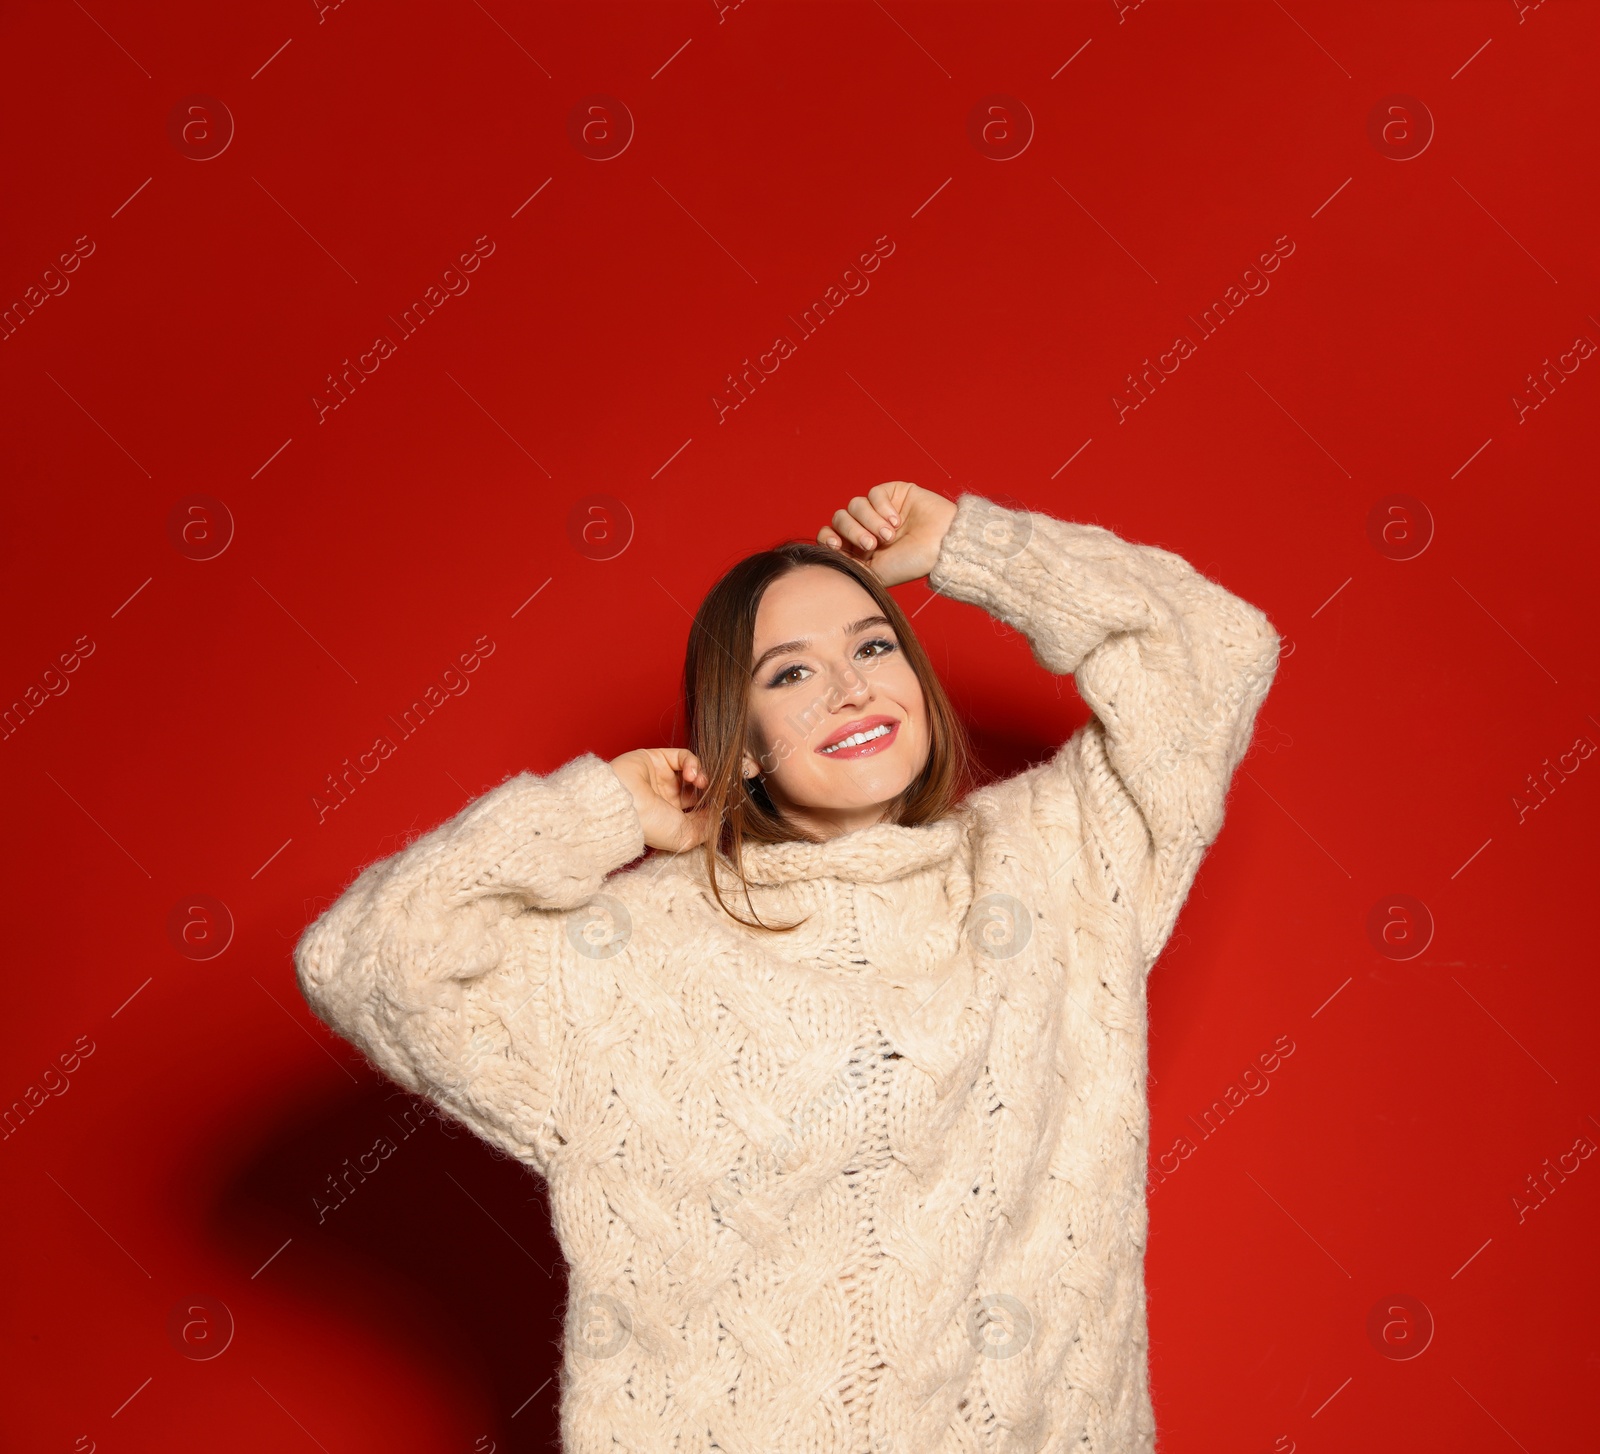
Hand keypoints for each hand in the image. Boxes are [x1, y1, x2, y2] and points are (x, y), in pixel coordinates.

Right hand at [608, 747, 713, 852]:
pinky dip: (693, 763)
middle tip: (715, 792)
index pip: (698, 808)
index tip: (722, 806)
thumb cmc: (651, 825)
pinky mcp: (657, 758)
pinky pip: (683, 756)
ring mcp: (661, 777)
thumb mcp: (685, 836)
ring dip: (702, 775)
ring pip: (692, 771)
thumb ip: (706, 827)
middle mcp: (666, 797)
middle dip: (709, 790)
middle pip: (697, 788)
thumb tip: (719, 816)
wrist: (624, 805)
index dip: (711, 805)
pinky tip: (693, 774)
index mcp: (670, 817)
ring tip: (701, 783)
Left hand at [817, 481, 957, 586]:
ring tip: (890, 534)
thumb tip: (826, 553)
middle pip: (839, 518)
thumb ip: (849, 564)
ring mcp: (879, 510)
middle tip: (873, 544)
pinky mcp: (892, 493)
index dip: (826, 537)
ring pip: (854, 505)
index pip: (829, 536)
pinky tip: (897, 519)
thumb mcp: (874, 572)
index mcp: (859, 549)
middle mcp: (867, 528)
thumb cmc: (912, 564)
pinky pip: (873, 494)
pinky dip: (882, 507)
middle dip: (853, 532)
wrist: (942, 547)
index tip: (835, 544)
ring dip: (870, 521)